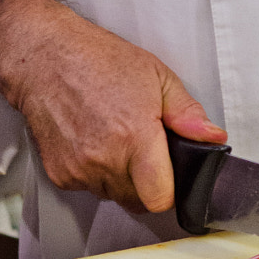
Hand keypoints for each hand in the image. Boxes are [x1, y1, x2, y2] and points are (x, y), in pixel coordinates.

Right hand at [0, 0, 226, 214]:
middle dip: (146, 182)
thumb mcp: (156, 76)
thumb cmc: (98, 60)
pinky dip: (93, 172)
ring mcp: (79, 169)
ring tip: (114, 139)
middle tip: (142, 149)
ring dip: (119, 178)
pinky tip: (92, 140)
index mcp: (135, 137)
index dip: (170, 190)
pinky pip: (87, 187)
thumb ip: (187, 113)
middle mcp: (105, 158)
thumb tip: (213, 137)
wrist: (45, 57)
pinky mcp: (59, 174)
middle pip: (137, 201)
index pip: (160, 198)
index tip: (170, 175)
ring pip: (112, 195)